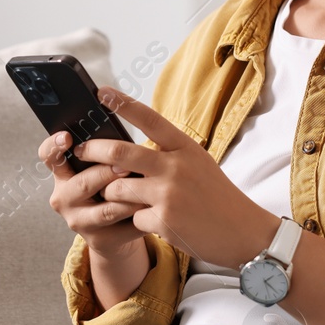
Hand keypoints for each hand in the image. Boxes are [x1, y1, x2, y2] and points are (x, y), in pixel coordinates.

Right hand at [39, 129, 147, 258]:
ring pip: (107, 209)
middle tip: (127, 166)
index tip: (67, 137)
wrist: (114, 230)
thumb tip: (122, 139)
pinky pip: (124, 226)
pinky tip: (155, 207)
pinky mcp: (100, 240)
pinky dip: (142, 215)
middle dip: (107, 173)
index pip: (48, 157)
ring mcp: (80, 222)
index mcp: (62, 175)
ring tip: (147, 186)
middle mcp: (64, 199)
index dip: (54, 146)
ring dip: (130, 196)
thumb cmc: (109, 187)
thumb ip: (103, 155)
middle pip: (83, 183)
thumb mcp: (100, 169)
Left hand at [73, 86, 279, 269]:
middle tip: (80, 150)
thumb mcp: (197, 164)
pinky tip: (156, 222)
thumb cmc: (217, 197)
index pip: (150, 119)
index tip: (101, 92)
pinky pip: (132, 217)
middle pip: (120, 153)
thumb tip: (127, 154)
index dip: (123, 104)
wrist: (243, 232)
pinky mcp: (163, 220)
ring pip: (117, 187)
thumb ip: (167, 155)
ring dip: (113, 193)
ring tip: (122, 197)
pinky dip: (138, 220)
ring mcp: (168, 194)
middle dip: (92, 150)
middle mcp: (175, 167)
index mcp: (185, 148)